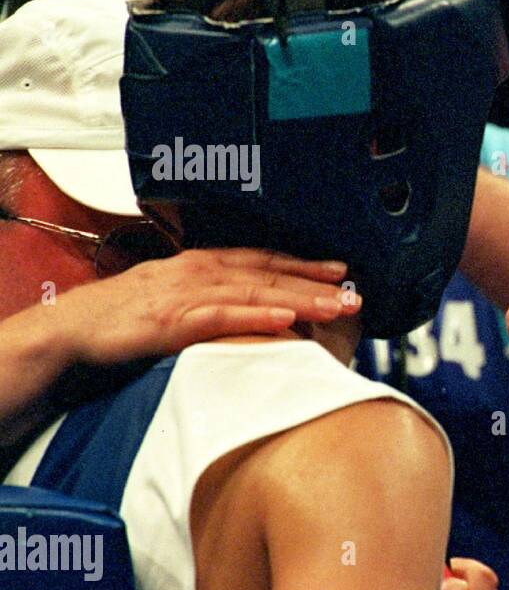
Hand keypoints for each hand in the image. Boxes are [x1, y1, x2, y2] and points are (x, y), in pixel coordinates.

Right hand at [56, 248, 359, 365]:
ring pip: (254, 292)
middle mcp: (199, 272)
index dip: (304, 264)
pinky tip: (285, 318)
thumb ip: (212, 301)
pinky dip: (255, 315)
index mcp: (201, 264)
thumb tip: (251, 312)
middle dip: (315, 283)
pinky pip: (221, 316)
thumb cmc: (123, 318)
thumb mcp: (175, 300)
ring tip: (335, 305)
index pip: (263, 260)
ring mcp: (186, 294)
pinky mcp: (172, 320)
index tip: (342, 271)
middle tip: (355, 293)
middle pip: (269, 274)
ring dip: (299, 298)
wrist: (73, 329)